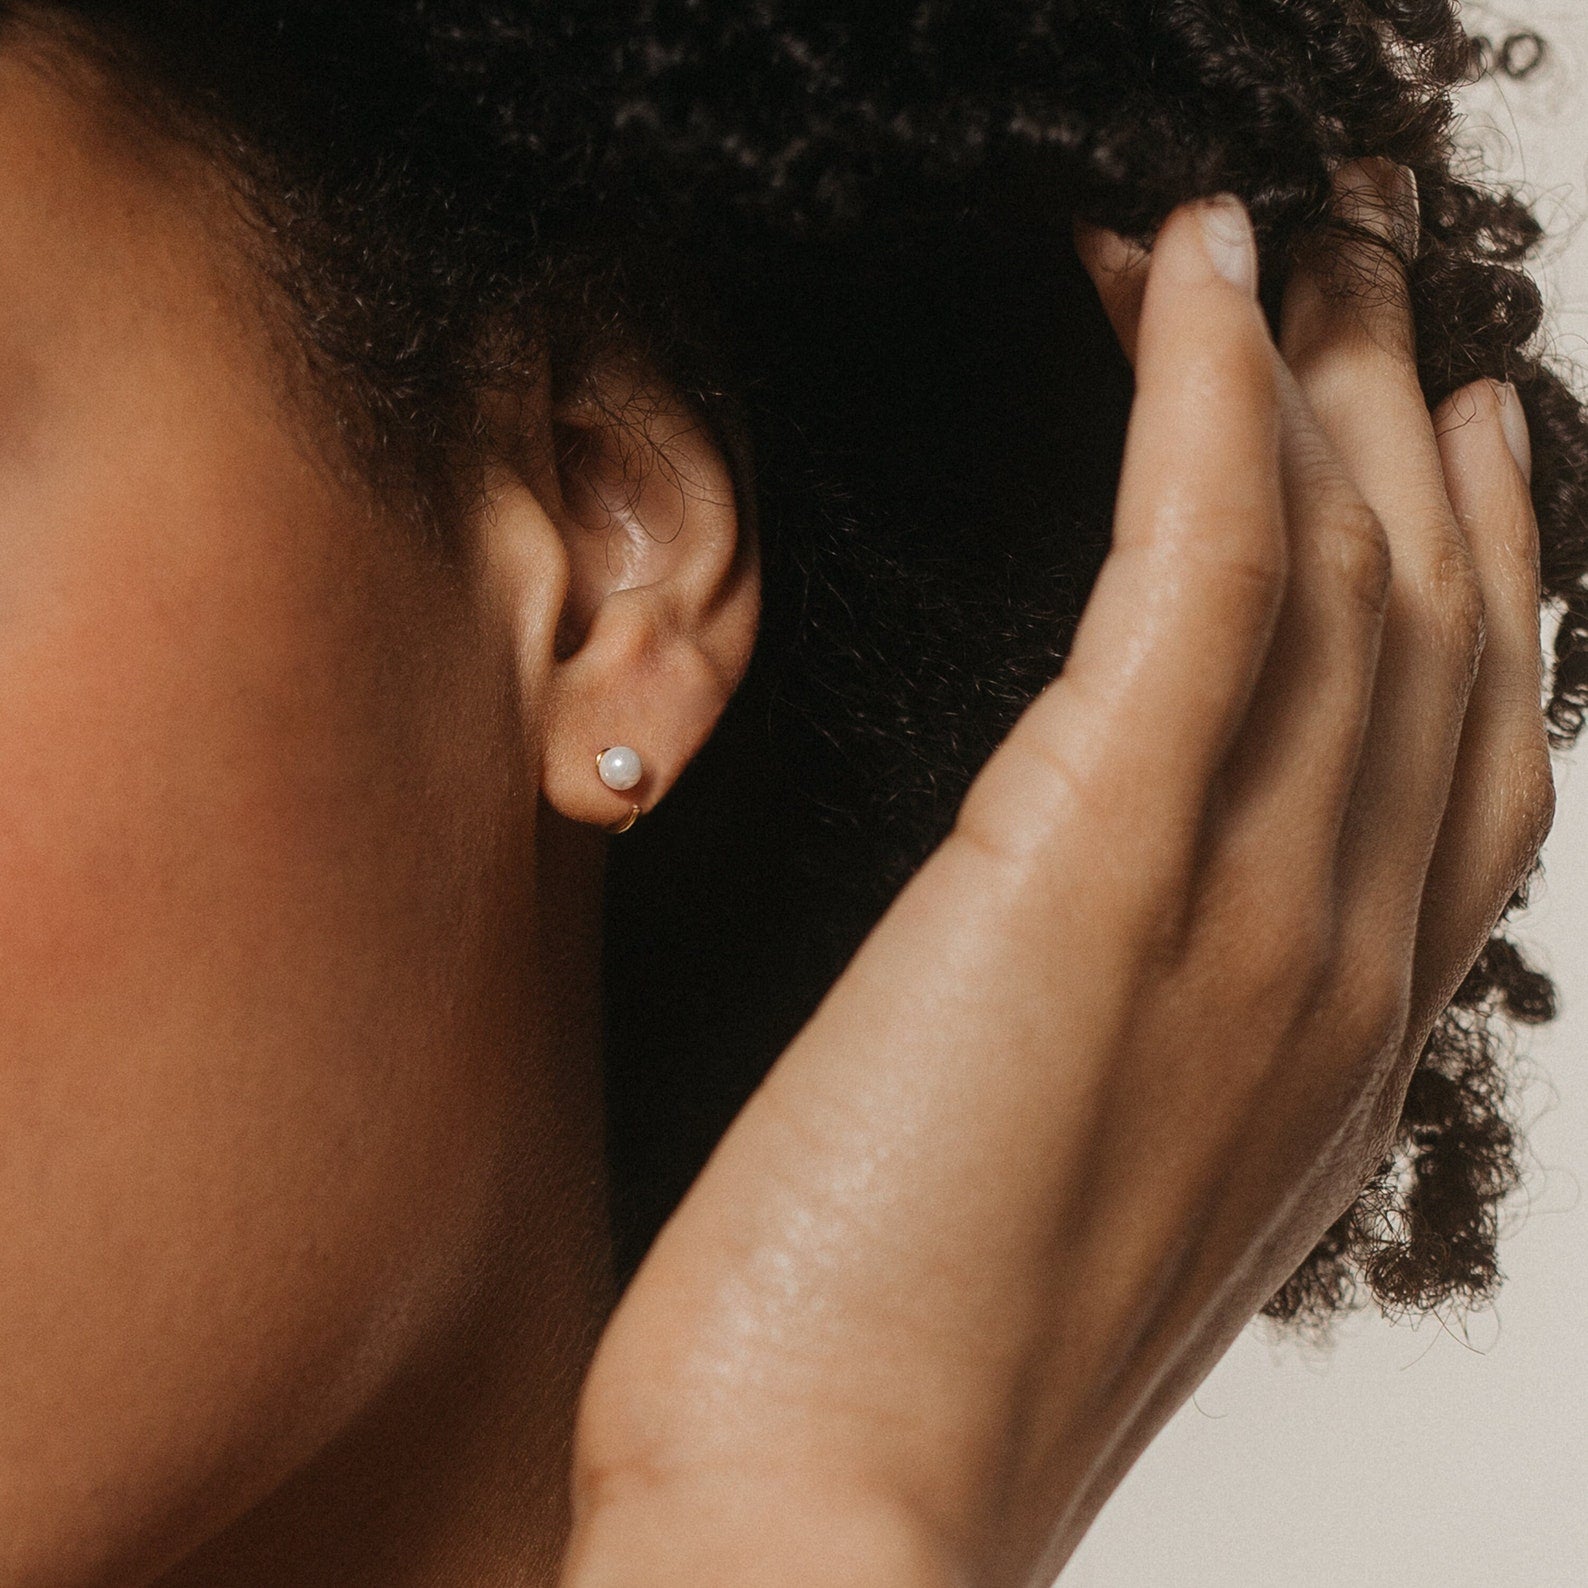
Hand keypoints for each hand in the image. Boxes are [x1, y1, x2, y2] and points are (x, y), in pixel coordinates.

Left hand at [557, 161, 1554, 1587]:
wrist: (833, 1526)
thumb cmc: (918, 1360)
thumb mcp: (1089, 1180)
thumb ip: (1157, 1029)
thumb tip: (1132, 902)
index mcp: (1338, 1039)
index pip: (1465, 747)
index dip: (1481, 568)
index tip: (1448, 435)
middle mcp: (1336, 957)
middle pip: (1436, 623)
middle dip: (1422, 426)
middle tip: (1387, 279)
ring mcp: (1240, 908)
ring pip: (1343, 570)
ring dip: (1321, 375)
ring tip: (1286, 242)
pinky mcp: (1093, 869)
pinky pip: (1197, 571)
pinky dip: (1205, 405)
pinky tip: (1181, 289)